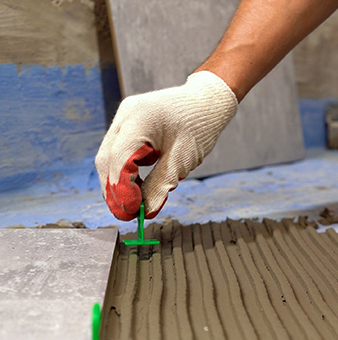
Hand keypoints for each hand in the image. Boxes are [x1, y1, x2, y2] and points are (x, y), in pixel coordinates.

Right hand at [95, 71, 237, 220]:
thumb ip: (161, 185)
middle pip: (107, 160)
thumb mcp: (182, 160)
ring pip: (109, 157)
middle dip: (114, 190)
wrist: (206, 101)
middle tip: (127, 214)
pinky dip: (124, 171)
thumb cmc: (198, 127)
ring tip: (133, 204)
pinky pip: (118, 151)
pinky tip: (137, 187)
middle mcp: (125, 117)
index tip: (132, 212)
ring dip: (118, 183)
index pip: (119, 161)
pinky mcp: (127, 124)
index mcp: (139, 120)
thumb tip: (146, 211)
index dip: (122, 190)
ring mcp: (123, 118)